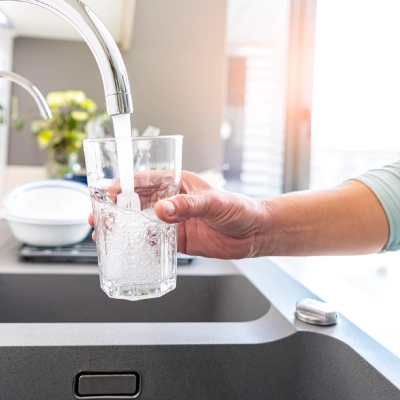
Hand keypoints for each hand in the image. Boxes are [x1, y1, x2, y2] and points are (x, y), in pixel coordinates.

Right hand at [88, 171, 266, 258]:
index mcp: (178, 184)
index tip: (107, 193)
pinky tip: (128, 249)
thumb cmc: (239, 208)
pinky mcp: (178, 240)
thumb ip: (187, 206)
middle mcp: (173, 202)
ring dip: (123, 227)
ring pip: (142, 223)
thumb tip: (162, 210)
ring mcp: (174, 221)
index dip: (123, 186)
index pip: (145, 181)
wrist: (254, 233)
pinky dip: (141, 245)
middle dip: (116, 208)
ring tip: (104, 233)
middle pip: (137, 203)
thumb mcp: (213, 202)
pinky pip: (155, 242)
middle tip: (98, 215)